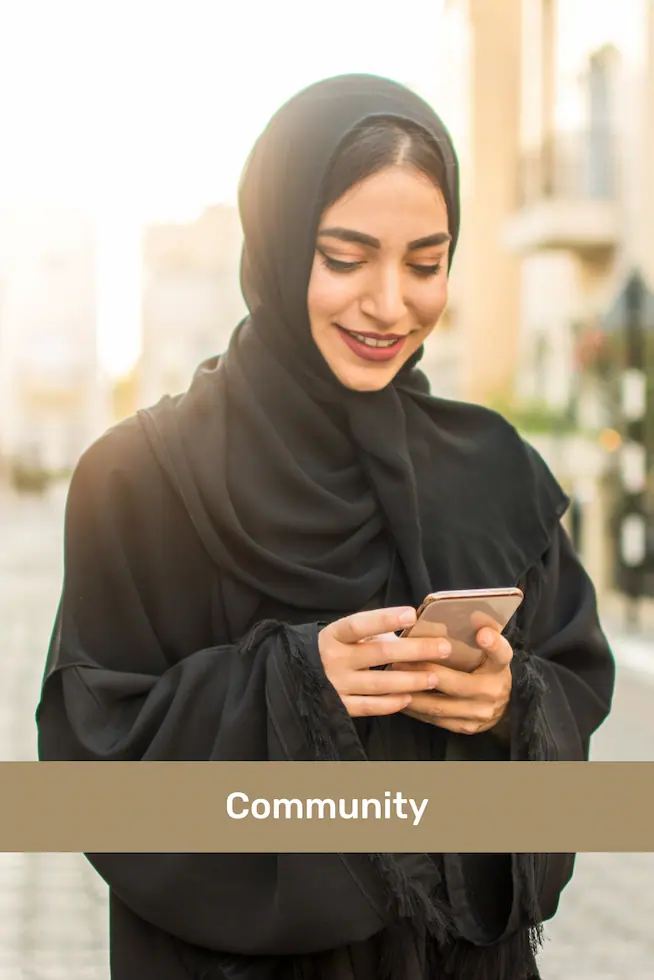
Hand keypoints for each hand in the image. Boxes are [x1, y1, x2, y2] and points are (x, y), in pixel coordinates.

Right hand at [318, 607, 451, 716]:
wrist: (299, 675)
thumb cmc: (337, 649)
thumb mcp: (349, 635)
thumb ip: (378, 632)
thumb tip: (423, 631)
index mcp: (335, 635)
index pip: (361, 624)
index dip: (386, 619)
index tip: (411, 614)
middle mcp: (333, 658)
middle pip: (379, 653)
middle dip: (415, 650)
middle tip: (444, 648)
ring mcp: (336, 684)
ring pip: (378, 683)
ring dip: (409, 680)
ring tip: (433, 677)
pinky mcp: (339, 705)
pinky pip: (369, 706)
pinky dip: (390, 703)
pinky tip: (409, 698)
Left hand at [389, 627, 512, 735]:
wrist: (503, 705)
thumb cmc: (484, 668)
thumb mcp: (486, 651)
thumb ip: (473, 636)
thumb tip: (453, 614)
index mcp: (499, 666)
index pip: (501, 653)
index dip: (493, 644)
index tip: (482, 634)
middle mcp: (493, 691)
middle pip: (458, 684)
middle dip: (426, 673)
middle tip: (400, 661)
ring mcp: (480, 713)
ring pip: (441, 706)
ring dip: (414, 694)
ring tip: (393, 680)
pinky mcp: (467, 727)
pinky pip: (436, 720)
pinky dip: (416, 708)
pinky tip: (399, 697)